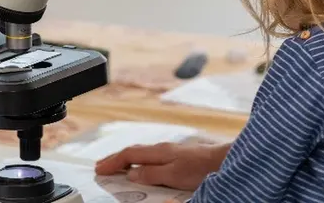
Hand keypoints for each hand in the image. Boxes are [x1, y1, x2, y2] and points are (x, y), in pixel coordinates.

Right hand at [95, 142, 230, 190]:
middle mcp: (164, 148)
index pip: (129, 155)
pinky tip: (143, 166)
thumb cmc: (200, 167)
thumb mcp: (172, 175)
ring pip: (143, 154)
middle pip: (135, 152)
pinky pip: (153, 157)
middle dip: (117, 158)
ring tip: (118, 166)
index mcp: (159, 152)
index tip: (99, 169)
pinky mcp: (180, 156)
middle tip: (102, 165)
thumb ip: (151, 174)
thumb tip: (131, 174)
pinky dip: (141, 161)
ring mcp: (172, 151)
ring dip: (128, 159)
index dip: (113, 162)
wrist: (224, 160)